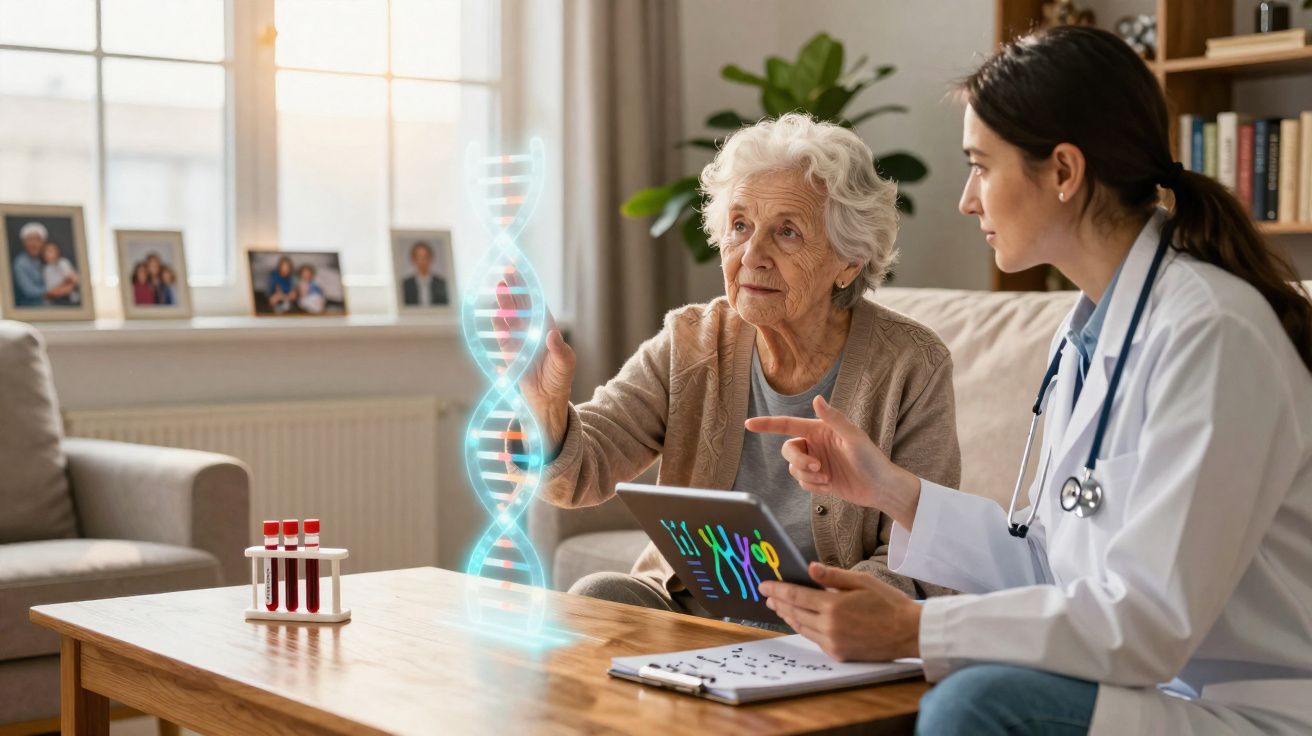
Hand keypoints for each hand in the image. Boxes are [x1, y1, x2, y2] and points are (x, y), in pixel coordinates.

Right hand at [494, 275, 573, 455]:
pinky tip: (495, 317)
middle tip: (505, 275)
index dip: (528, 287)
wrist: (547, 399)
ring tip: (499, 291)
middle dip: (512, 290)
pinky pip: (502, 340)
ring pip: (509, 319)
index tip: (520, 272)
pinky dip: (498, 330)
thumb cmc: (560, 378)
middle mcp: (530, 331)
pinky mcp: (509, 354)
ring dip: (504, 306)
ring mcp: (518, 341)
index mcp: (546, 328)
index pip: (535, 303)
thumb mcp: (565, 363)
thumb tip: (551, 334)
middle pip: (519, 306)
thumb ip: (559, 349)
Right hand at [744, 395, 920, 528]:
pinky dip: (813, 487)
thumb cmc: (871, 459)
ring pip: (793, 469)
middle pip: (788, 450)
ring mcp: (816, 463)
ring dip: (808, 476)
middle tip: (817, 467)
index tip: (748, 424)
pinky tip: (830, 487)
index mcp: (819, 430)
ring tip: (828, 479)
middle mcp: (815, 445)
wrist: (880, 488)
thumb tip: (816, 399)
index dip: (767, 424)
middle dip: (798, 461)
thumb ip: (833, 418)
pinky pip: (802, 484)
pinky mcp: (818, 480)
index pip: (787, 425)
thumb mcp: (853, 437)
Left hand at [760, 562, 920, 661]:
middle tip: (767, 595)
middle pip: (795, 612)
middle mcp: (830, 627)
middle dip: (779, 602)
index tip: (764, 585)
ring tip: (779, 607)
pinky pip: (814, 639)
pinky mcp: (839, 654)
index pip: (796, 596)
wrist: (909, 632)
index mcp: (834, 606)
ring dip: (788, 616)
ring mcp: (833, 643)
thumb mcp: (862, 581)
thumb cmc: (888, 603)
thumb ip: (832, 576)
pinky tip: (800, 621)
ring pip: (802, 627)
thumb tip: (809, 568)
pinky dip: (804, 628)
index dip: (777, 589)